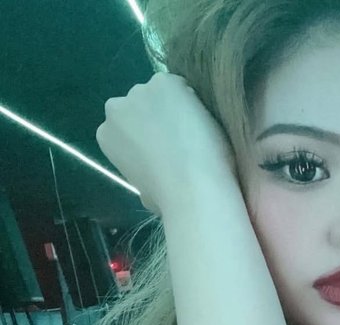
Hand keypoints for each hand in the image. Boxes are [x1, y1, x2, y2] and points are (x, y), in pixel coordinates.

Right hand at [96, 71, 238, 215]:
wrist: (192, 185)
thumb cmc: (168, 198)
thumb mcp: (144, 192)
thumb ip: (142, 173)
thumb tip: (151, 181)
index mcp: (106, 135)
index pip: (128, 125)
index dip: (150, 135)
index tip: (168, 148)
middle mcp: (115, 108)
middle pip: (141, 105)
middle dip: (159, 117)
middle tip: (184, 139)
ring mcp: (139, 92)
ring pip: (161, 94)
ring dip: (176, 107)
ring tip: (197, 131)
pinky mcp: (164, 82)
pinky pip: (181, 86)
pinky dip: (193, 99)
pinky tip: (203, 120)